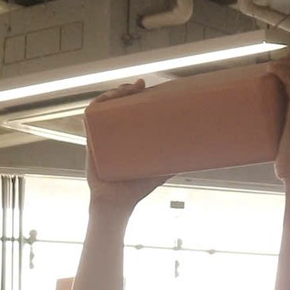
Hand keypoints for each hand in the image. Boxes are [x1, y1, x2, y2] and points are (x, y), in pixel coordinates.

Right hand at [84, 82, 168, 214]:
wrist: (117, 204)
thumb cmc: (136, 189)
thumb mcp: (159, 171)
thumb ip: (175, 162)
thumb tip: (200, 155)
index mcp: (126, 135)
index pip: (127, 108)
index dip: (134, 94)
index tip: (144, 85)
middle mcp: (112, 133)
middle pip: (114, 103)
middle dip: (124, 89)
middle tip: (138, 85)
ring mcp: (101, 137)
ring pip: (101, 107)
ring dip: (110, 94)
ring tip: (124, 90)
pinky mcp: (91, 144)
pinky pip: (89, 121)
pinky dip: (93, 109)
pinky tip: (101, 101)